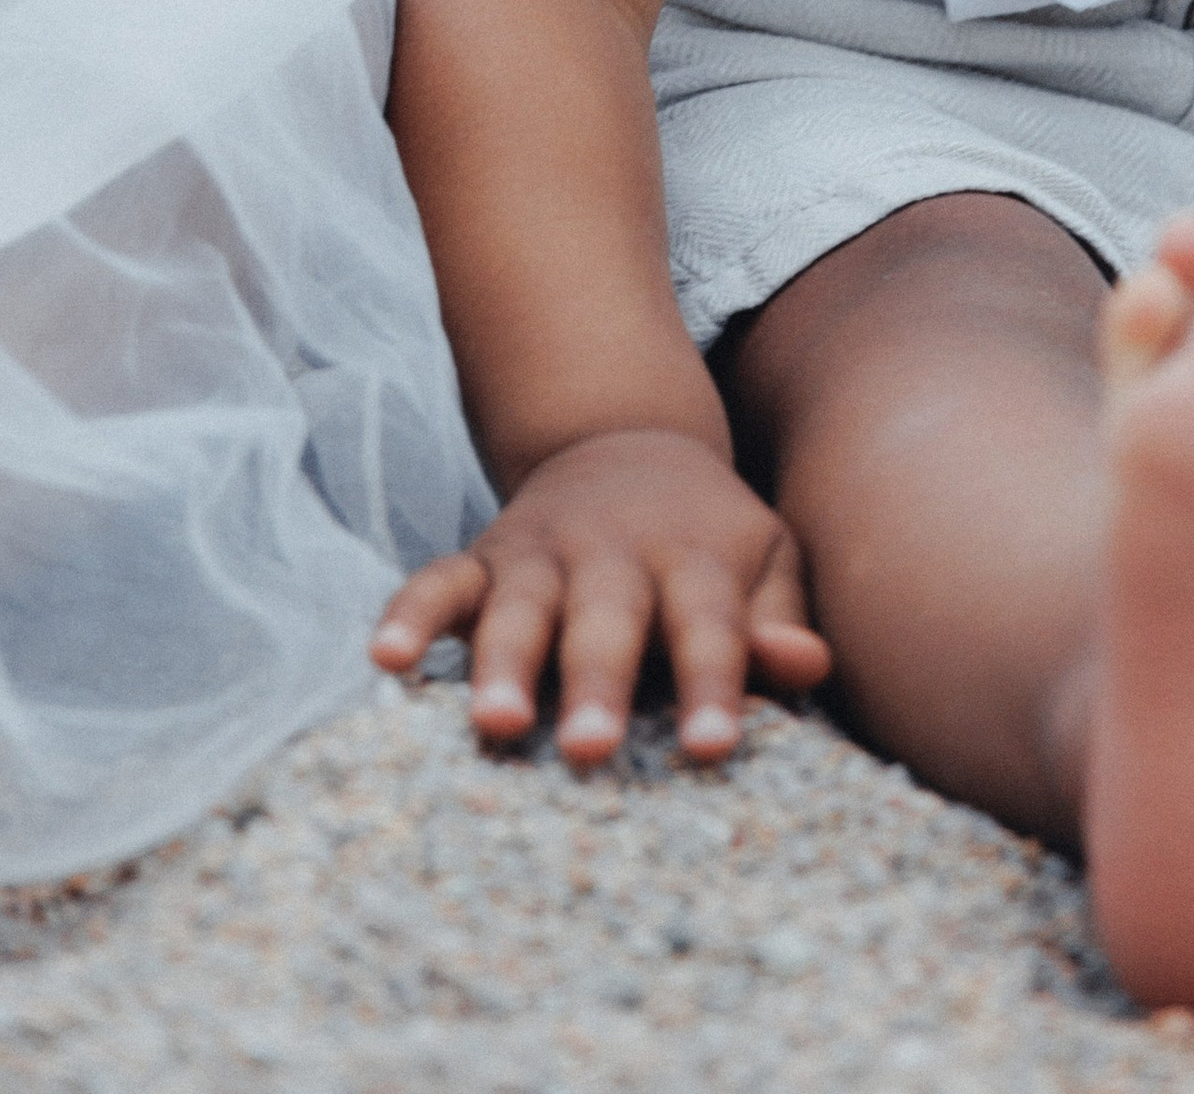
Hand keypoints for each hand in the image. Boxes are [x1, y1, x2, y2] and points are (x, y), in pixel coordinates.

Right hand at [371, 426, 831, 762]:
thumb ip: (779, 618)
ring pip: (520, 607)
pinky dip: (410, 614)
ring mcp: (541, 553)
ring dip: (504, 662)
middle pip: (608, 619)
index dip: (713, 682)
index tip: (712, 748)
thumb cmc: (706, 536)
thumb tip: (808, 667)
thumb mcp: (763, 559)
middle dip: (597, 683)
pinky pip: (438, 582)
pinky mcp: (481, 559)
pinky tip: (385, 659)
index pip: (710, 623)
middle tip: (590, 750)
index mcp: (693, 556)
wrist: (625, 443)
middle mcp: (613, 552)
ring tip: (495, 724)